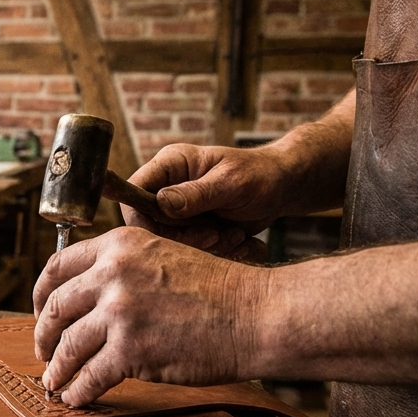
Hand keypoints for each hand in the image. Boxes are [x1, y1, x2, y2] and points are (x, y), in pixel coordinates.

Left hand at [32, 226, 270, 406]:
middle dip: (43, 334)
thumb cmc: (217, 291)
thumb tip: (86, 298)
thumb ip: (122, 270)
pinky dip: (78, 390)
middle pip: (56, 307)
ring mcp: (119, 312)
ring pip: (68, 345)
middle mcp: (112, 274)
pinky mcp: (130, 350)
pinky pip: (90, 375)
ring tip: (54, 380)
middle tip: (42, 350)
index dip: (41, 293)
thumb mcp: (162, 257)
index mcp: (118, 246)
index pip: (58, 266)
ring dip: (57, 367)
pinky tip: (75, 397)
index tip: (41, 312)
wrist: (255, 314)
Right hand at [124, 143, 292, 257]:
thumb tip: (160, 203)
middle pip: (147, 222)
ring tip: (231, 236)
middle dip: (179, 238)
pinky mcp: (191, 227)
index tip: (169, 234)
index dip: (142, 218)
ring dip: (199, 246)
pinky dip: (210, 251)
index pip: (134, 191)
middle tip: (213, 237)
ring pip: (167, 240)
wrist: (284, 188)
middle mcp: (167, 186)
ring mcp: (178, 208)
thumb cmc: (261, 175)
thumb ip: (196, 194)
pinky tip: (234, 240)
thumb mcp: (232, 182)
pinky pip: (186, 248)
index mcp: (170, 165)